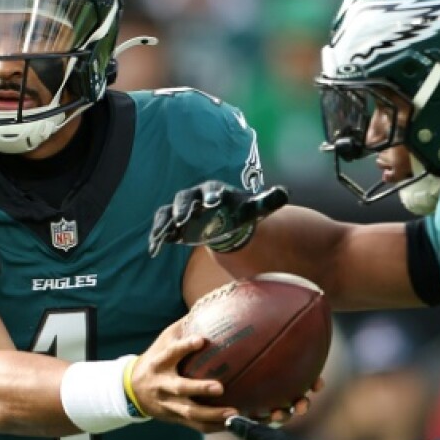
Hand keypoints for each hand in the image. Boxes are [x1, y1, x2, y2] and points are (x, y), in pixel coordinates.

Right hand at [128, 316, 236, 431]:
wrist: (131, 390)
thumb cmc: (155, 360)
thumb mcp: (162, 341)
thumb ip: (182, 328)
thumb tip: (207, 307)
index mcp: (159, 363)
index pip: (171, 353)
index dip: (184, 346)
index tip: (200, 340)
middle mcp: (163, 385)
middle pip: (181, 389)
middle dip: (199, 389)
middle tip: (220, 387)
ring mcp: (168, 404)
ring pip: (190, 413)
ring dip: (212, 415)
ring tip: (233, 413)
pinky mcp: (175, 418)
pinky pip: (195, 426)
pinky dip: (213, 427)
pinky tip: (232, 424)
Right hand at [149, 181, 288, 257]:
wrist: (224, 220)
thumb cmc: (239, 212)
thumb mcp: (254, 208)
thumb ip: (268, 200)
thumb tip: (284, 193)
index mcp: (214, 190)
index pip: (211, 189)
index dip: (212, 194)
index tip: (213, 202)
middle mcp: (194, 197)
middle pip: (185, 198)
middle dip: (184, 208)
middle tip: (183, 219)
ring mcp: (181, 210)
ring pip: (168, 212)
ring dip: (166, 223)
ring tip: (164, 235)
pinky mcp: (173, 224)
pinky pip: (161, 227)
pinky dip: (157, 237)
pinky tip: (154, 250)